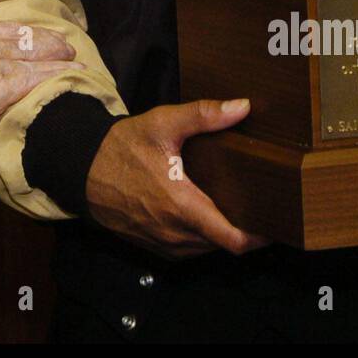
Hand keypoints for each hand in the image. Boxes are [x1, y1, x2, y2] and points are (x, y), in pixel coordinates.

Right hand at [84, 99, 269, 258]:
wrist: (81, 168)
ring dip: (221, 233)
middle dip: (243, 228)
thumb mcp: (162, 124)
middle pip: (224, 244)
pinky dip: (201, 237)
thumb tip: (243, 107)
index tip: (275, 221)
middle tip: (258, 203)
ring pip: (207, 248)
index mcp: (182, 207)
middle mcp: (175, 233)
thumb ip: (204, 115)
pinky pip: (188, 250)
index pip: (233, 240)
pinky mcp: (153, 247)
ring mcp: (163, 244)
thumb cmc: (121, 147)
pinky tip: (204, 212)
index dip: (259, 236)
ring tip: (234, 207)